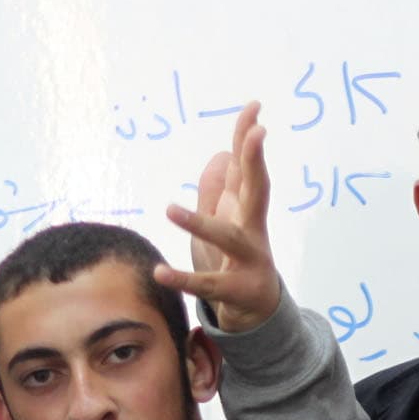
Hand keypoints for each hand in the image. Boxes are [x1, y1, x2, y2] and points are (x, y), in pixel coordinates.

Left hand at [156, 101, 280, 332]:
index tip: (254, 106)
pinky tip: (160, 273)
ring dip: (199, 224)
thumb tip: (221, 154)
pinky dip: (183, 279)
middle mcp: (253, 230)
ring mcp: (248, 260)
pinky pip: (207, 284)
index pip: (249, 167)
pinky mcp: (235, 289)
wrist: (257, 313)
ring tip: (170, 210)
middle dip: (256, 161)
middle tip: (256, 133)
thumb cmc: (236, 261)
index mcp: (247, 210)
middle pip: (257, 190)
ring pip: (226, 238)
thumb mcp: (226, 221)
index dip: (249, 137)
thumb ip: (220, 189)